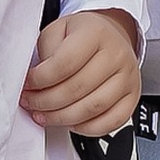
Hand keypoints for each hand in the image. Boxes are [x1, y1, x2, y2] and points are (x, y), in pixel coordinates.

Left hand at [22, 9, 141, 135]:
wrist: (109, 36)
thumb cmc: (81, 35)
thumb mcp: (57, 30)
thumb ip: (44, 53)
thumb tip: (32, 81)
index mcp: (95, 33)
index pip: (64, 64)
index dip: (40, 80)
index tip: (27, 85)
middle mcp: (116, 54)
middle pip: (77, 89)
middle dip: (46, 102)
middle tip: (30, 103)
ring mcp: (127, 77)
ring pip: (93, 108)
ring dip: (62, 118)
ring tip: (44, 115)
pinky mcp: (132, 97)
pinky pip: (112, 122)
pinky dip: (87, 128)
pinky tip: (71, 122)